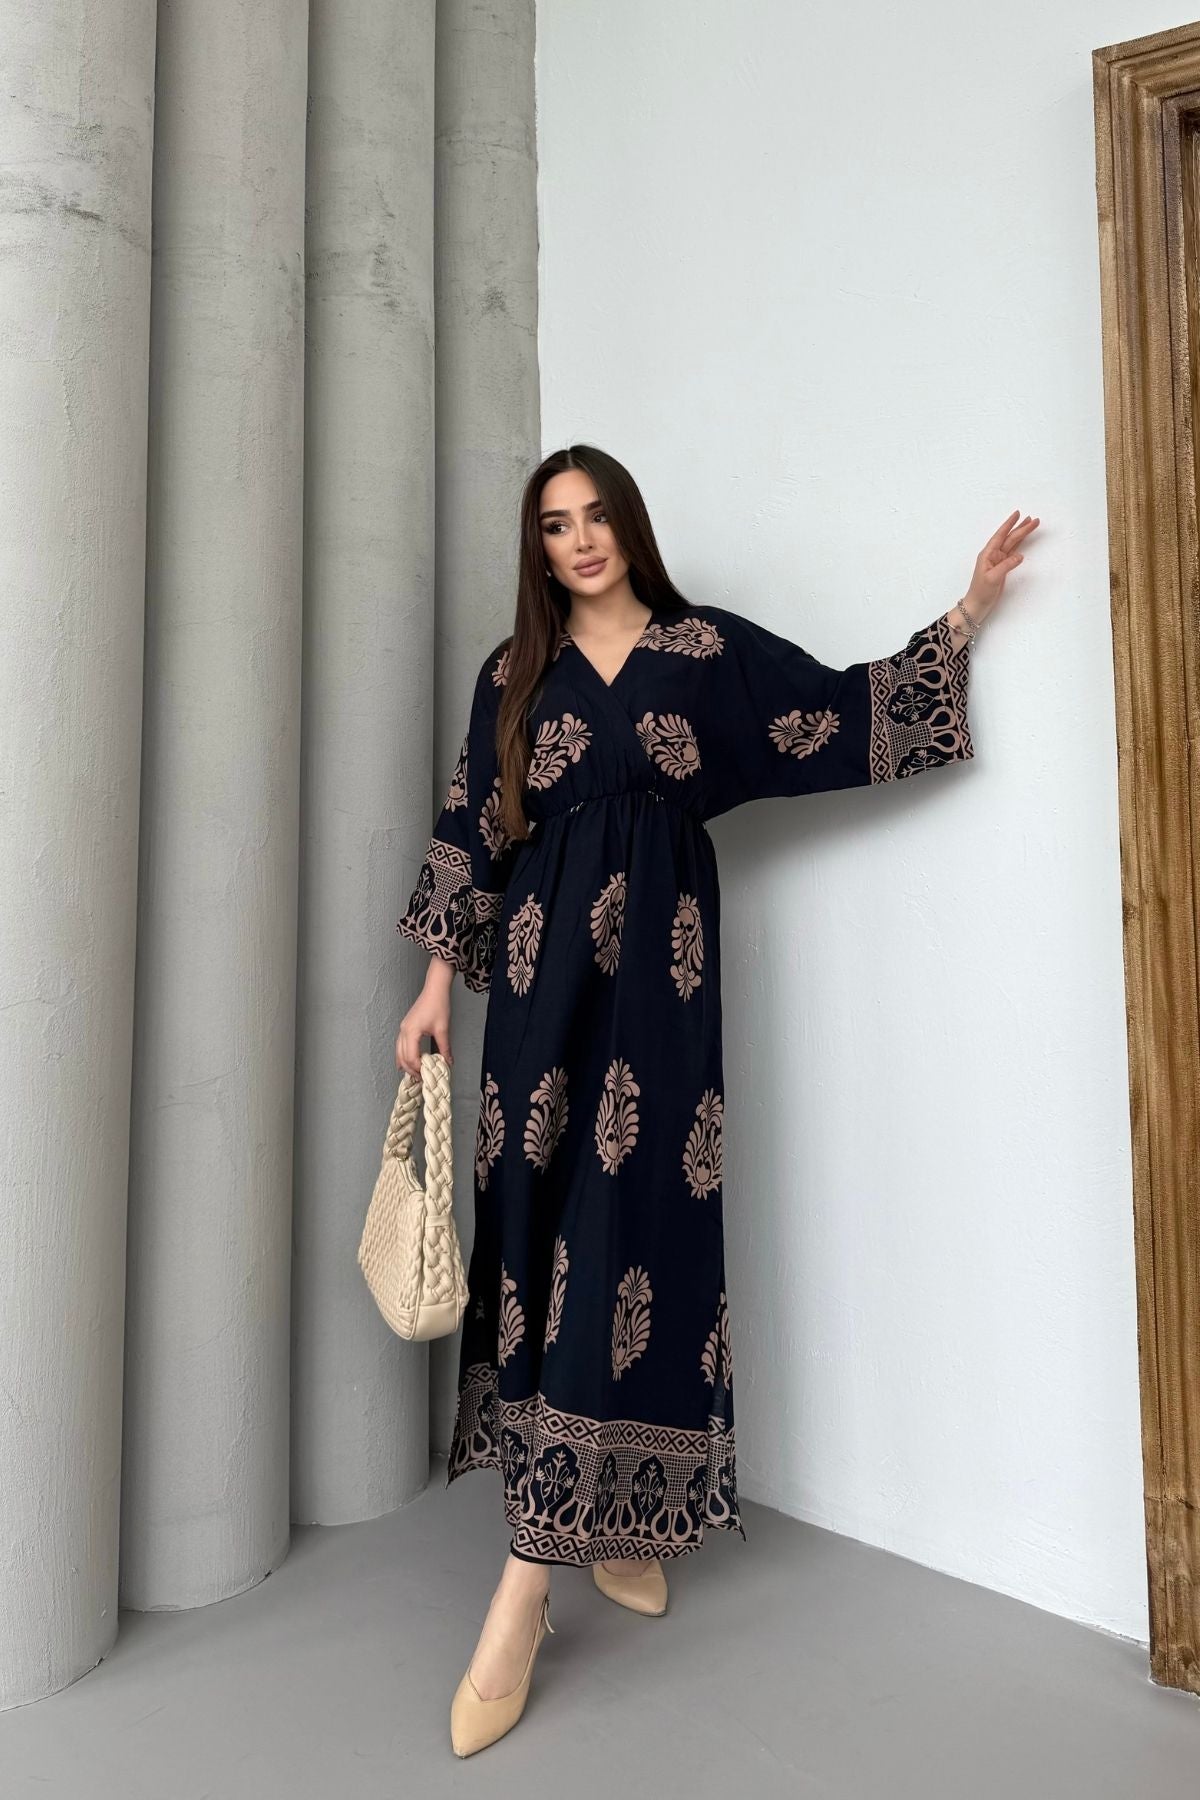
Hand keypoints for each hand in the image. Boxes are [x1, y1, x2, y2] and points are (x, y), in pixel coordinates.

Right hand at [395, 961, 454, 1076]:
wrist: (435, 989)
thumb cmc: (438, 1005)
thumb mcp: (443, 1029)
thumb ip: (444, 1048)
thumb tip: (448, 1062)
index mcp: (411, 1032)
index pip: (411, 1057)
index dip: (418, 1068)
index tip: (427, 1075)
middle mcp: (404, 1031)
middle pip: (402, 1057)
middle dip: (411, 1069)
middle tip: (422, 1078)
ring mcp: (403, 1028)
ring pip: (399, 1052)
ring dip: (406, 1064)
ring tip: (415, 1073)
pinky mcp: (406, 1027)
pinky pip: (400, 1045)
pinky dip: (403, 1055)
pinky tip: (408, 1062)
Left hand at [955, 510, 1040, 634]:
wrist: (977, 605)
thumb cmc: (981, 592)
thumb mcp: (993, 578)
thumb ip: (1006, 566)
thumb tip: (1020, 556)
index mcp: (988, 554)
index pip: (1000, 535)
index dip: (1009, 524)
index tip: (1017, 514)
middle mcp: (993, 555)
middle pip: (1009, 538)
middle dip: (1021, 528)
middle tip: (1034, 520)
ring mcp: (998, 561)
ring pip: (1012, 544)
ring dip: (1021, 535)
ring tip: (1031, 525)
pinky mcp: (1002, 568)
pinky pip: (1012, 553)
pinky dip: (1019, 546)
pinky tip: (1024, 540)